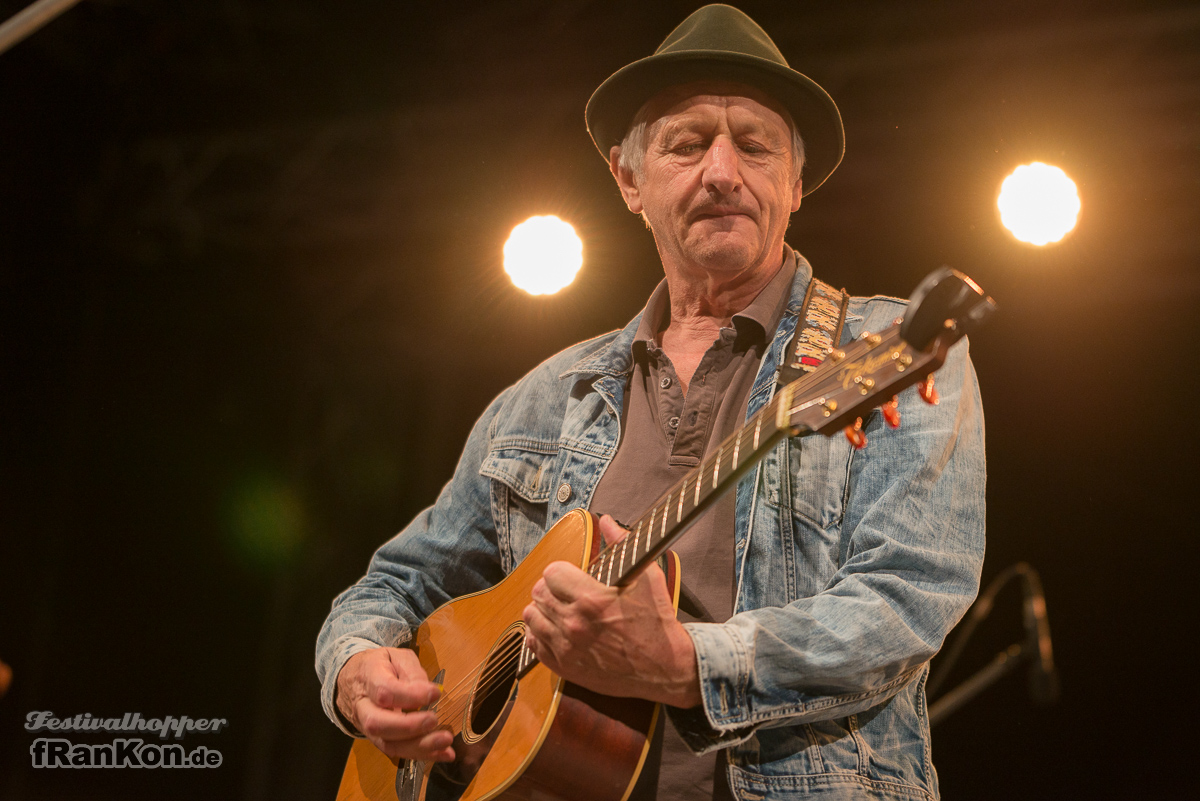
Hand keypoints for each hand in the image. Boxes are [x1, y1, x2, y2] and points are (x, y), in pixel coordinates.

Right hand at [335, 647, 453, 761]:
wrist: (352, 680)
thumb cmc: (380, 665)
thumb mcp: (397, 656)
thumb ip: (412, 672)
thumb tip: (429, 693)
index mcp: (368, 677)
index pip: (385, 691)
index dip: (411, 695)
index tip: (435, 694)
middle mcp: (363, 706)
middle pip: (378, 723)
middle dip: (409, 727)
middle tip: (434, 720)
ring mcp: (367, 726)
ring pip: (386, 744)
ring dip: (418, 747)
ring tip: (445, 744)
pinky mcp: (377, 739)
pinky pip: (395, 752)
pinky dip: (420, 754)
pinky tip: (442, 754)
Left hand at [522, 514, 701, 707]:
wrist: (665, 669)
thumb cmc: (657, 622)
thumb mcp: (648, 578)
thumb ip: (624, 545)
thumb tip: (607, 521)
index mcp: (592, 600)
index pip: (552, 573)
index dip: (561, 571)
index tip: (572, 576)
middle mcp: (574, 624)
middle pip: (538, 593)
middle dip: (551, 588)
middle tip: (565, 591)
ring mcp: (567, 648)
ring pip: (531, 618)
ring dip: (542, 609)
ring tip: (558, 609)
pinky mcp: (565, 668)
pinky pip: (534, 645)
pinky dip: (540, 635)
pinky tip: (555, 630)